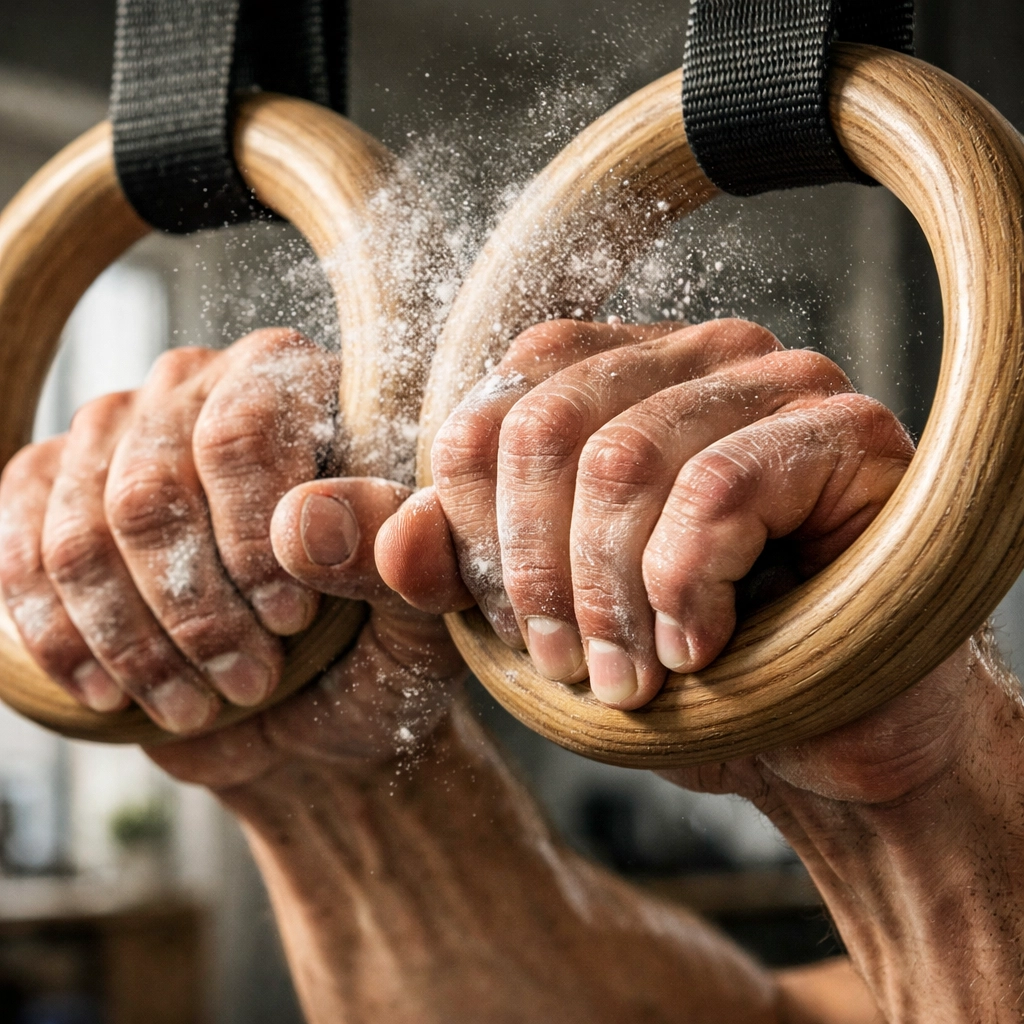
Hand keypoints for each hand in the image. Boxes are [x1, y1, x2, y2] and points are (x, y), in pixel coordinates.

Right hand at [0, 330, 461, 766]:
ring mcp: (117, 438)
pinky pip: (23, 555)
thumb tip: (308, 524)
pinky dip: (63, 639)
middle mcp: (200, 390)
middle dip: (196, 611)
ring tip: (195, 704)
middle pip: (152, 489)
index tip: (290, 622)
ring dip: (134, 641)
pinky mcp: (55, 494)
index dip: (253, 536)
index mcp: (299, 385)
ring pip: (84, 533)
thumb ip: (399, 563)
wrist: (315, 705)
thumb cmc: (379, 650)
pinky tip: (110, 693)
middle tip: (247, 682)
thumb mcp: (420, 620)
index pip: (242, 432)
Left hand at [379, 317, 912, 708]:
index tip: (508, 626)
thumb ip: (415, 563)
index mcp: (610, 375)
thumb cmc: (670, 663)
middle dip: (533, 573)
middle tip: (565, 664)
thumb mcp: (524, 619)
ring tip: (628, 678)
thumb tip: (297, 524)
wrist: (813, 730)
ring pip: (622, 461)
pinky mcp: (845, 430)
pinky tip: (698, 649)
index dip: (474, 527)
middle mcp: (690, 353)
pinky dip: (683, 591)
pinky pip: (716, 491)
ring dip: (607, 597)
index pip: (491, 409)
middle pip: (546, 427)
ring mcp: (775, 379)